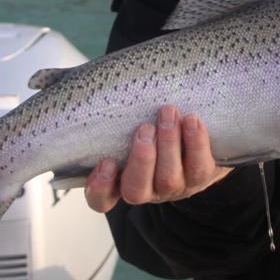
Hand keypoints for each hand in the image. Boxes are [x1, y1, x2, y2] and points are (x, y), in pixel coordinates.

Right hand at [84, 105, 232, 212]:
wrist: (200, 135)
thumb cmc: (153, 125)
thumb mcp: (128, 121)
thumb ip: (111, 112)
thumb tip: (79, 80)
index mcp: (121, 180)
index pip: (101, 199)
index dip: (100, 187)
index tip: (106, 162)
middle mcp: (147, 189)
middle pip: (136, 190)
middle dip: (142, 159)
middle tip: (145, 128)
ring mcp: (174, 187)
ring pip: (168, 179)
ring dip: (169, 144)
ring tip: (169, 113)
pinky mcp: (200, 178)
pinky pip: (199, 168)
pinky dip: (196, 143)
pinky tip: (192, 120)